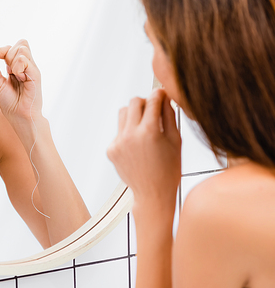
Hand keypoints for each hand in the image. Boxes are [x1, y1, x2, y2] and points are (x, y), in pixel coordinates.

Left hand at [0, 40, 42, 122]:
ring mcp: (32, 69)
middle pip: (20, 44)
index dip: (0, 49)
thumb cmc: (10, 104)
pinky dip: (17, 67)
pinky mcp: (36, 74)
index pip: (11, 48)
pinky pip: (24, 60)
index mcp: (16, 67)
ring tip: (14, 76)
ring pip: (22, 48)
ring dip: (13, 60)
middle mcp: (26, 66)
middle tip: (6, 69)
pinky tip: (18, 77)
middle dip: (6, 52)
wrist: (19, 117)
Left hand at [106, 88, 181, 211]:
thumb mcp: (175, 140)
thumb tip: (164, 98)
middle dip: (145, 102)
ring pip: (123, 113)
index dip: (159, 94)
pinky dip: (128, 132)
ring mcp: (118, 143)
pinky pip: (119, 131)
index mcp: (149, 131)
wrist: (153, 194)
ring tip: (145, 128)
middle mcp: (130, 135)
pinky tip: (139, 146)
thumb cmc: (168, 170)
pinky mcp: (111, 150)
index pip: (152, 100)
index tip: (162, 94)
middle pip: (134, 102)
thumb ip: (169, 116)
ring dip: (134, 115)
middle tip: (153, 111)